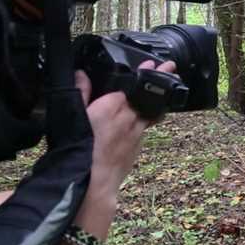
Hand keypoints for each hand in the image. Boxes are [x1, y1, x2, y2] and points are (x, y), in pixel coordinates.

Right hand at [75, 60, 176, 197]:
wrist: (93, 181)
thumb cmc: (79, 149)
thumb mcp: (73, 115)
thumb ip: (80, 92)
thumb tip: (81, 74)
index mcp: (113, 105)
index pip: (134, 83)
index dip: (145, 72)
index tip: (155, 63)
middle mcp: (130, 116)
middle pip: (148, 95)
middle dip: (160, 81)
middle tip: (170, 69)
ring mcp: (137, 132)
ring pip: (152, 112)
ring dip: (158, 101)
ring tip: (165, 91)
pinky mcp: (138, 146)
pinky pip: (145, 128)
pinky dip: (146, 121)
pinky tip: (144, 120)